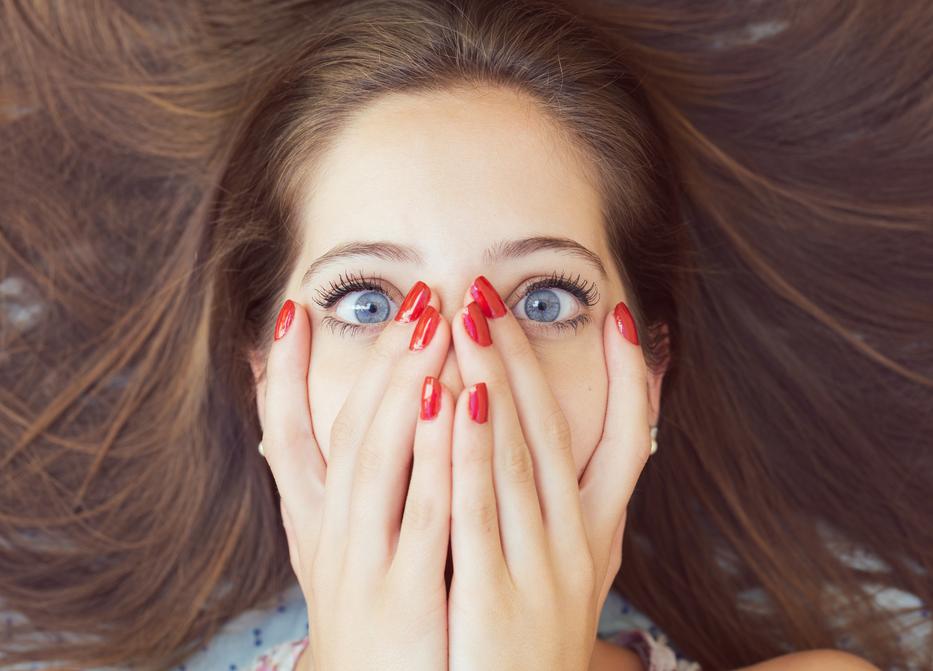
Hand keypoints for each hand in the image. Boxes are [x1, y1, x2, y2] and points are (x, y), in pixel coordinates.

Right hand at [260, 283, 452, 670]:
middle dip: (380, 362)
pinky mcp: (403, 595)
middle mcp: (328, 537)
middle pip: (348, 431)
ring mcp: (362, 565)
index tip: (293, 311)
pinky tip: (454, 401)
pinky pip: (422, 512)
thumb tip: (302, 430)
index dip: (281, 374)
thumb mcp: (337, 559)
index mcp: (313, 526)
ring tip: (434, 326)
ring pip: (376, 458)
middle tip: (416, 300)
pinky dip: (434, 454)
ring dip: (404, 386)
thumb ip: (335, 494)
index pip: (285, 434)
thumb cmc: (368, 620)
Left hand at [446, 276, 650, 670]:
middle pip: (556, 431)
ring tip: (471, 318)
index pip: (631, 444)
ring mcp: (542, 569)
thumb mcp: (563, 578)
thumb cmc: (531, 646)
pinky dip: (468, 448)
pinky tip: (450, 396)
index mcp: (598, 537)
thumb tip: (553, 455)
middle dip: (524, 357)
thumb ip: (561, 512)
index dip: (631, 380)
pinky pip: (479, 508)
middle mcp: (579, 545)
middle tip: (493, 292)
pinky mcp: (495, 595)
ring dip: (496, 381)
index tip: (621, 317)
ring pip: (520, 455)